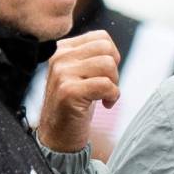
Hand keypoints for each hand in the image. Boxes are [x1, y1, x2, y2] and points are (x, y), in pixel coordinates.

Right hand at [38, 30, 120, 152]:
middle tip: (108, 87)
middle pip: (106, 48)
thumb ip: (91, 56)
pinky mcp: (68, 91)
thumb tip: (112, 49)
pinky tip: (105, 105)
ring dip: (114, 84)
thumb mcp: (81, 73)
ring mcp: (62, 74)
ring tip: (105, 96)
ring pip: (107, 64)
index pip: (101, 37)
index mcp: (62, 49)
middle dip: (115, 70)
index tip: (105, 75)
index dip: (112, 56)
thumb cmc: (75, 105)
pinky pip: (105, 85)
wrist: (59, 136)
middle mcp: (59, 58)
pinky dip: (113, 96)